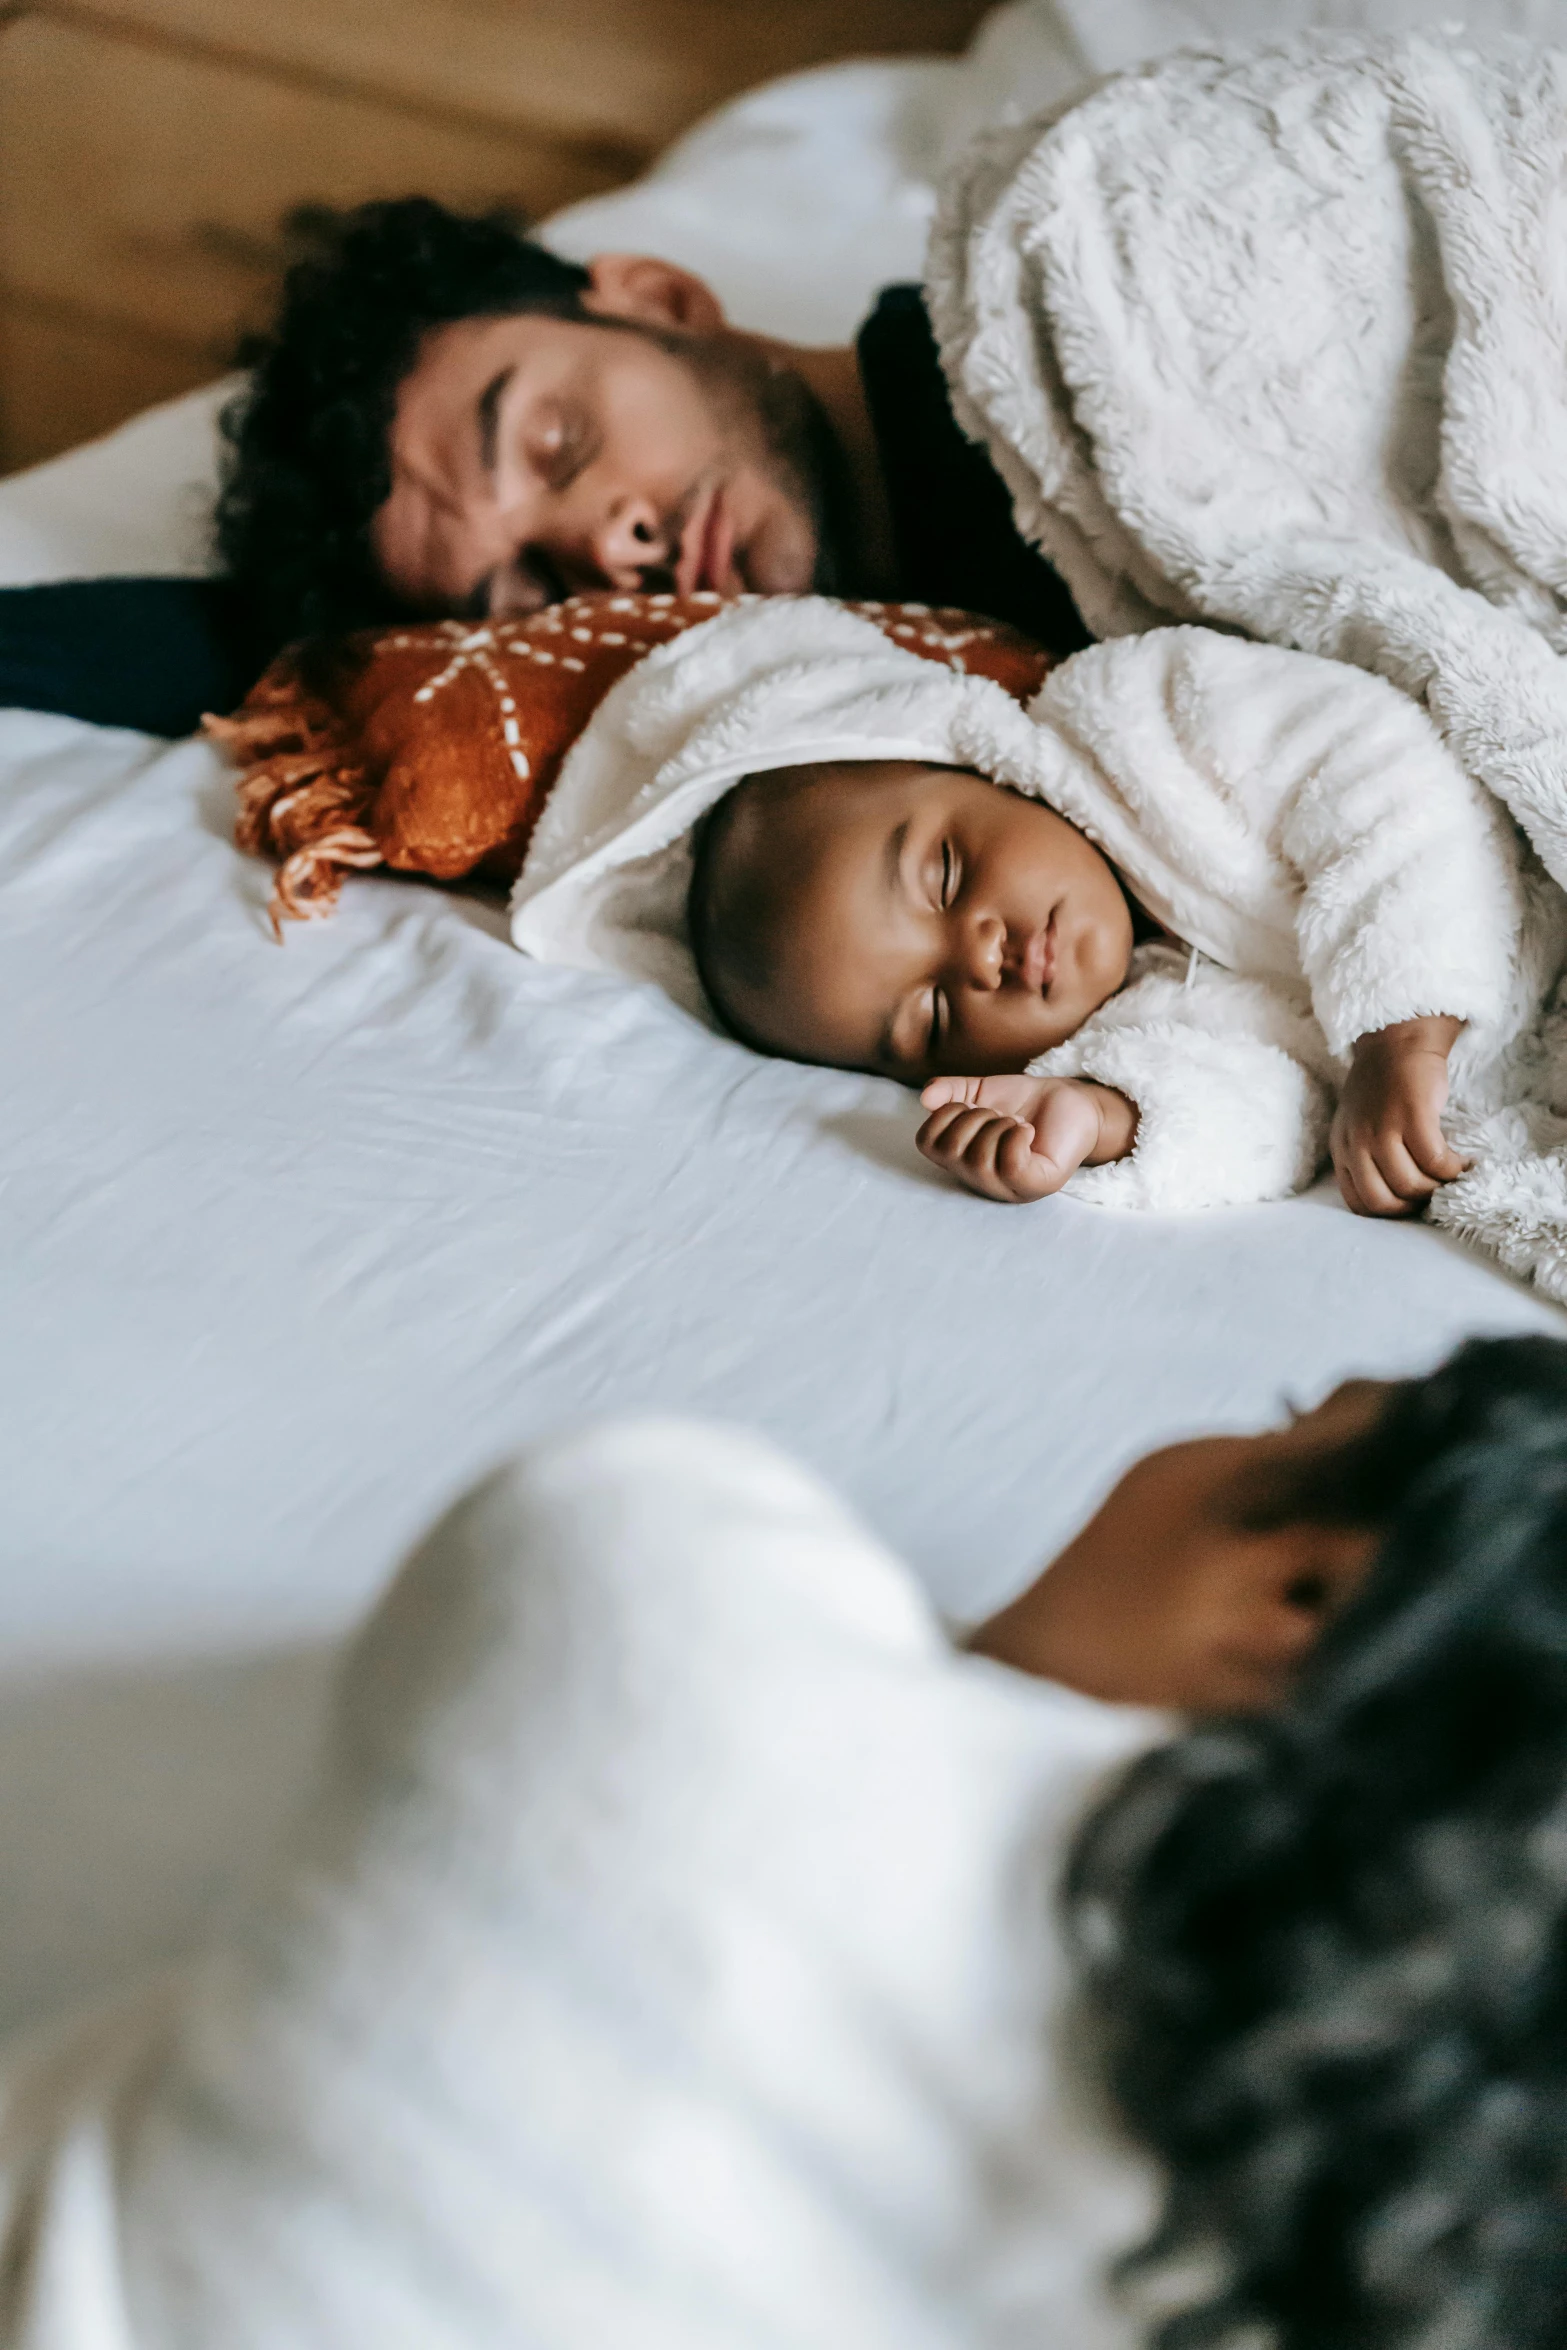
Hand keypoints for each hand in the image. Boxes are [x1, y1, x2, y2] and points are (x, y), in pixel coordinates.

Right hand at [917, 1073, 1136, 1203]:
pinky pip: (1011, 1165)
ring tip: (1017, 1123)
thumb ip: (950, 1092)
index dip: (946, 1114)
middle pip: (951, 1151)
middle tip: (1001, 1114)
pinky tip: (1028, 1131)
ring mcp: (1009, 1188)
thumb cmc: (1026, 1102)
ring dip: (999, 1126)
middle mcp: (981, 1181)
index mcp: (962, 1162)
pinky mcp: (1038, 1185)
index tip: (974, 1106)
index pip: (927, 1143)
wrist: (1072, 1100)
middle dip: (976, 1118)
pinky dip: (1016, 1137)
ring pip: (980, 1159)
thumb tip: (925, 1098)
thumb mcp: (980, 1091)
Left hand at [1330, 1015, 1469, 1216]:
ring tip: (1450, 1176)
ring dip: (1437, 1188)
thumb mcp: (1356, 1125)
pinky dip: (1453, 1169)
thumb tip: (1396, 1195)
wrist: (1397, 1042)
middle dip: (1411, 1206)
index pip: (1358, 1203)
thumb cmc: (1382, 1088)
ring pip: (1411, 1185)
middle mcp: (1356, 1142)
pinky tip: (1462, 1163)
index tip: (1410, 1202)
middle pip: (1382, 1202)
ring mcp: (1382, 1130)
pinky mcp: (1412, 1117)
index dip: (1389, 1211)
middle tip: (1431, 1193)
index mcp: (1342, 1148)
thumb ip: (1364, 1156)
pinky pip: (1436, 1161)